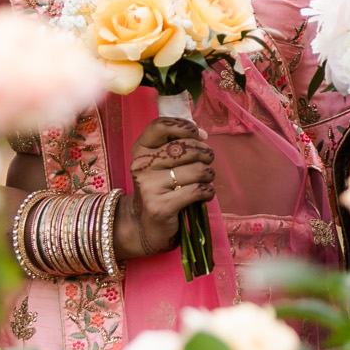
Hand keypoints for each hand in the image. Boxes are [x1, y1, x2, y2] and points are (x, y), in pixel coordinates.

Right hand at [122, 118, 214, 257]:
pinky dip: (208, 192)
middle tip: (207, 161)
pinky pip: (197, 191)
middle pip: (186, 147)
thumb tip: (203, 134)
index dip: (185, 126)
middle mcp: (142, 165)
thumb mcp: (160, 161)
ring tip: (205, 179)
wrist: (144, 224)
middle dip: (205, 153)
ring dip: (209, 174)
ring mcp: (149, 186)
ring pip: (196, 170)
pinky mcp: (160, 206)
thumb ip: (178, 143)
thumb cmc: (160, 186)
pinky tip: (204, 194)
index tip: (197, 134)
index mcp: (141, 149)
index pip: (161, 125)